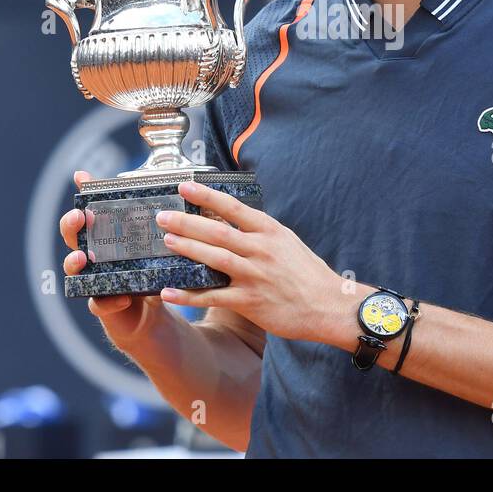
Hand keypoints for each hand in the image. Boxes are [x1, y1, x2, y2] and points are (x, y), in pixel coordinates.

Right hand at [59, 170, 164, 348]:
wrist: (152, 312)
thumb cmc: (146, 270)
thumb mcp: (151, 245)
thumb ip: (151, 223)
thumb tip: (162, 188)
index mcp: (101, 239)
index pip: (84, 216)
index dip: (83, 191)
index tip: (81, 179)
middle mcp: (91, 258)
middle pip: (71, 238)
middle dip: (71, 226)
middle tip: (79, 217)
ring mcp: (93, 281)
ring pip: (73, 271)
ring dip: (73, 262)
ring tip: (81, 258)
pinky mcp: (104, 306)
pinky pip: (99, 304)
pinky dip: (109, 301)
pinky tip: (122, 297)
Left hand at [154, 181, 342, 342]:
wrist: (329, 305)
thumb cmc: (307, 273)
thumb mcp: (286, 242)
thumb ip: (259, 232)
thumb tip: (230, 219)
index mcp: (270, 232)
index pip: (234, 208)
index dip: (207, 195)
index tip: (184, 185)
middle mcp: (261, 250)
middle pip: (218, 232)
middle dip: (187, 222)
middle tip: (163, 216)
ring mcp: (255, 276)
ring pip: (215, 259)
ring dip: (188, 249)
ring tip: (167, 241)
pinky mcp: (250, 302)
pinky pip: (213, 297)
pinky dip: (189, 295)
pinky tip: (168, 292)